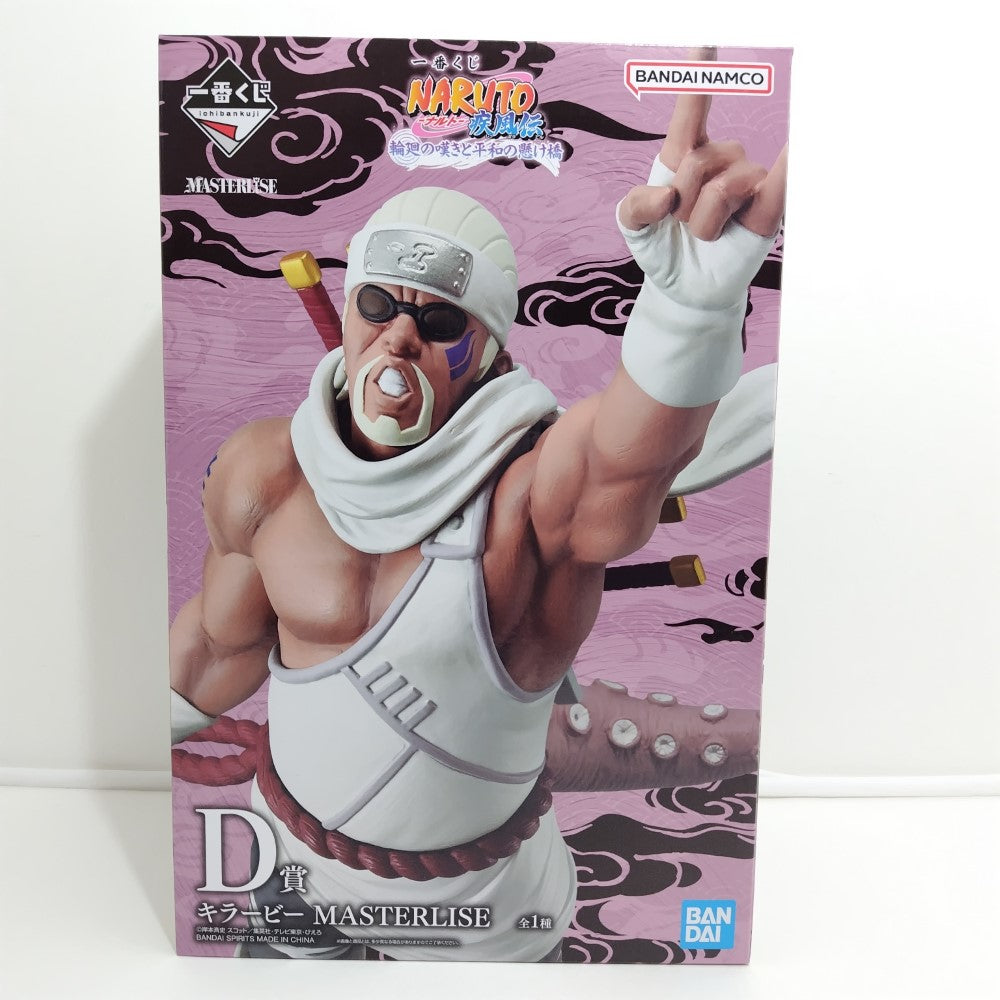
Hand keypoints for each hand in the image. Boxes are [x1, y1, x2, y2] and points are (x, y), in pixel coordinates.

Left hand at [619, 47, 786, 241]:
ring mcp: (747, 182)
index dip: (698, 77)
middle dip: (682, 203)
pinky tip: (804, 141)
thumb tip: (668, 198)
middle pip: (699, 162)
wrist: (683, 289)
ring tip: (706, 236)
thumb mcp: (634, 227)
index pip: (691, 110)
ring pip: (725, 186)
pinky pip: (781, 181)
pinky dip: (794, 162)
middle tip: (683, 227)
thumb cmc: (662, 249)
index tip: (705, 41)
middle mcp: (720, 161)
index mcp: (684, 156)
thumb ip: (635, 206)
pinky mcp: (768, 209)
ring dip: (705, 222)